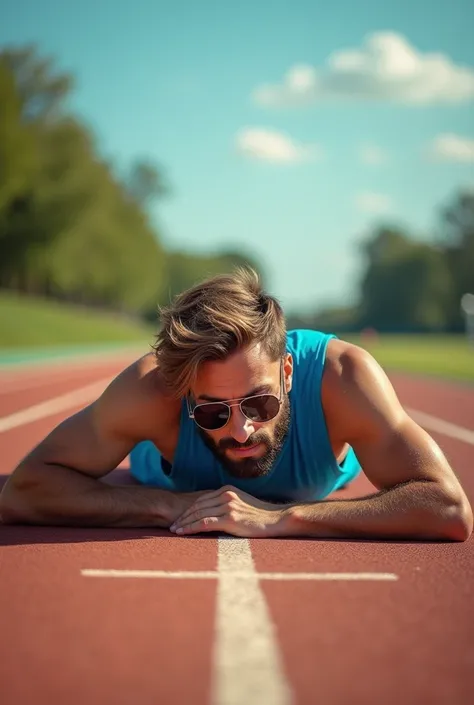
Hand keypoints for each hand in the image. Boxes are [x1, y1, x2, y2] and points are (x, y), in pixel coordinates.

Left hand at [169, 485, 285, 537]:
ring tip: (174, 530)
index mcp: (227, 489)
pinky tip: (183, 533)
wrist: (276, 519)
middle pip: (197, 506)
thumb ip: (227, 503)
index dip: (188, 509)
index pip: (201, 499)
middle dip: (183, 516)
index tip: (179, 517)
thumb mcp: (241, 503)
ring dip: (184, 523)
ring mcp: (227, 506)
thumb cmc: (259, 515)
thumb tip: (212, 511)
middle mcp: (225, 495)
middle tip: (172, 525)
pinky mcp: (230, 519)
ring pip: (198, 514)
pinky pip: (204, 523)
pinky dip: (191, 528)